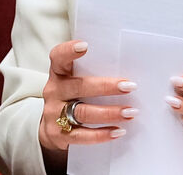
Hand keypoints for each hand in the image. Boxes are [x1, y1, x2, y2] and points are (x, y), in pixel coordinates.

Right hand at [37, 40, 136, 162]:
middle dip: (106, 87)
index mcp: (59, 73)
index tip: (85, 46)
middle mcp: (54, 91)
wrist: (51, 127)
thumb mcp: (75, 81)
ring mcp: (54, 113)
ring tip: (130, 112)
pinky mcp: (58, 134)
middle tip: (129, 86)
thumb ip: (93, 74)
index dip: (68, 51)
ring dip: (109, 112)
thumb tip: (128, 74)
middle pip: (79, 86)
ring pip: (83, 112)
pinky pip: (82, 136)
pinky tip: (118, 131)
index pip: (58, 57)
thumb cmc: (73, 97)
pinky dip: (102, 134)